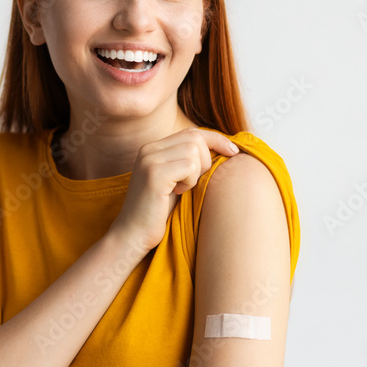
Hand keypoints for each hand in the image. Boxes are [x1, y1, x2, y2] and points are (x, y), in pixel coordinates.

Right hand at [108, 128, 239, 252]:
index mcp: (153, 148)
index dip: (216, 139)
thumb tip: (223, 149)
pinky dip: (191, 181)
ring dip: (197, 173)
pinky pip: (189, 166)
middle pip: (195, 138)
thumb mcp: (175, 180)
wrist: (132, 234)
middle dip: (206, 160)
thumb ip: (188, 162)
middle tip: (194, 182)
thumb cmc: (157, 212)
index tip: (233, 151)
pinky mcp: (154, 174)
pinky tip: (177, 192)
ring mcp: (150, 160)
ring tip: (182, 188)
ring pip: (194, 151)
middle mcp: (149, 149)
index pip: (192, 132)